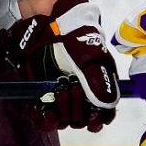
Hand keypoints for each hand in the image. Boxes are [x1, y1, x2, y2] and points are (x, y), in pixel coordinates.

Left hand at [0, 0, 120, 130]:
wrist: (50, 24)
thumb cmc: (76, 36)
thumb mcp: (93, 57)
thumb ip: (101, 83)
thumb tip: (105, 106)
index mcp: (97, 89)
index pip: (101, 116)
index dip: (98, 121)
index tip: (92, 118)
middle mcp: (79, 96)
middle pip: (80, 120)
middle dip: (76, 108)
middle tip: (70, 87)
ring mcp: (59, 96)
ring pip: (62, 121)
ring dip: (60, 111)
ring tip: (57, 91)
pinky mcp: (41, 95)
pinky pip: (42, 118)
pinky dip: (41, 117)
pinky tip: (40, 108)